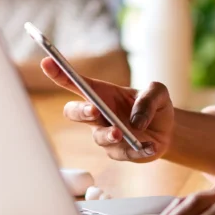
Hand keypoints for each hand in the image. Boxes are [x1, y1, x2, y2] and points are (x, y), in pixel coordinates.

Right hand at [40, 57, 173, 161]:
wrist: (168, 131)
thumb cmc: (155, 106)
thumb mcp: (159, 92)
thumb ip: (149, 98)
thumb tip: (136, 121)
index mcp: (102, 93)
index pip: (76, 83)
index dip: (59, 73)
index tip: (46, 61)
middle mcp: (99, 114)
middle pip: (74, 112)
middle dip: (80, 111)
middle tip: (94, 109)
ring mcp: (105, 134)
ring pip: (98, 136)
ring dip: (109, 134)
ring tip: (122, 133)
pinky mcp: (117, 152)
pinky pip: (121, 153)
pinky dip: (136, 149)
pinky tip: (149, 146)